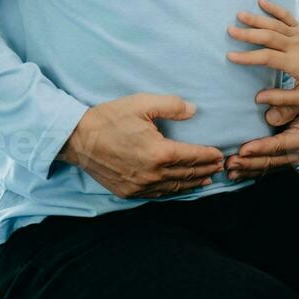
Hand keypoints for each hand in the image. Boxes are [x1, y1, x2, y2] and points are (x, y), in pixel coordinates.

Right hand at [60, 93, 224, 198]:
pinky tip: (179, 187)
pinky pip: (157, 194)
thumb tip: (194, 110)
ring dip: (193, 183)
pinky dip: (172, 190)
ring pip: (174, 187)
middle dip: (206, 170)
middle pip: (187, 174)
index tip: (220, 155)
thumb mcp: (142, 103)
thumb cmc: (110, 118)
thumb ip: (172, 105)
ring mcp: (139, 186)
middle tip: (220, 167)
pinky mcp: (128, 192)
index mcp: (158, 153)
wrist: (77, 139)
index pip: (192, 156)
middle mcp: (152, 174)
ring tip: (207, 179)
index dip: (208, 156)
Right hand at [225, 0, 298, 106]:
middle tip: (228, 31)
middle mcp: (294, 46)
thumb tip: (259, 98)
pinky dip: (274, 8)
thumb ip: (283, 98)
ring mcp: (298, 35)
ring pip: (274, 24)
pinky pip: (286, 16)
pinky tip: (261, 1)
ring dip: (256, 19)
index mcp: (294, 63)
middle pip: (266, 37)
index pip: (266, 58)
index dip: (247, 57)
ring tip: (238, 15)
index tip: (230, 56)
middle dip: (246, 33)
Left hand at [225, 102, 298, 181]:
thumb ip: (286, 108)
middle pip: (270, 161)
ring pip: (266, 168)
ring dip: (247, 170)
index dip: (260, 149)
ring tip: (230, 171)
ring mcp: (290, 161)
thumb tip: (270, 116)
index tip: (243, 150)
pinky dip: (251, 172)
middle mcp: (297, 154)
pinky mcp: (283, 164)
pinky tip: (238, 173)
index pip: (278, 145)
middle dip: (248, 163)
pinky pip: (266, 170)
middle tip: (230, 162)